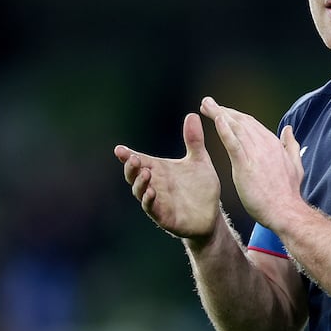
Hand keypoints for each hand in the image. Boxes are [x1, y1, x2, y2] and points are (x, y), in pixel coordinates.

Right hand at [114, 112, 221, 240]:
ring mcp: (157, 201)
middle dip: (130, 167)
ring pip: (139, 192)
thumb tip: (192, 114)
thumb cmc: (202, 187)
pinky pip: (152, 208)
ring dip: (140, 183)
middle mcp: (154, 184)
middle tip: (132, 158)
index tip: (119, 149)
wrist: (211, 215)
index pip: (140, 160)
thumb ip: (194, 140)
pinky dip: (149, 200)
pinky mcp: (163, 216)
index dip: (127, 155)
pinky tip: (151, 192)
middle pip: (134, 175)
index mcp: (160, 170)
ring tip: (146, 172)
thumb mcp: (199, 161)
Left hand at [200, 96, 304, 229]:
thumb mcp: (295, 164)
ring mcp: (256, 154)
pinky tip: (217, 119)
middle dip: (223, 110)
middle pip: (241, 122)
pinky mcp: (246, 166)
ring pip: (236, 128)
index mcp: (274, 144)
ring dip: (219, 114)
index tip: (222, 111)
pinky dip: (225, 130)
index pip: (251, 124)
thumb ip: (291, 145)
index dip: (235, 115)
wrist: (286, 211)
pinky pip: (234, 144)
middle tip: (207, 103)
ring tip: (206, 106)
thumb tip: (289, 129)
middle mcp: (265, 145)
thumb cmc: (288, 193)